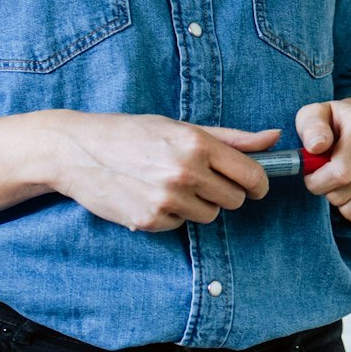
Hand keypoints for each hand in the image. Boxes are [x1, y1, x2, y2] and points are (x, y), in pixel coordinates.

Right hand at [43, 113, 276, 231]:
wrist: (77, 151)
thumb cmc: (132, 133)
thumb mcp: (180, 126)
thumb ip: (230, 138)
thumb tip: (273, 138)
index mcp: (197, 144)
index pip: (251, 176)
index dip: (258, 184)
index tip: (254, 186)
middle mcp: (185, 172)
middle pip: (234, 200)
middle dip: (224, 192)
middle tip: (200, 179)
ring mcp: (167, 199)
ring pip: (209, 215)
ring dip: (197, 204)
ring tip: (169, 184)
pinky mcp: (150, 220)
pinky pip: (180, 225)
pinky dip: (171, 215)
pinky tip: (150, 196)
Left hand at [297, 98, 350, 225]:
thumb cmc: (335, 122)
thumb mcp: (316, 114)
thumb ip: (311, 127)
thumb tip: (316, 147)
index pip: (341, 173)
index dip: (317, 182)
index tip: (310, 175)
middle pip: (343, 195)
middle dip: (325, 191)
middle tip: (325, 175)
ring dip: (339, 201)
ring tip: (340, 181)